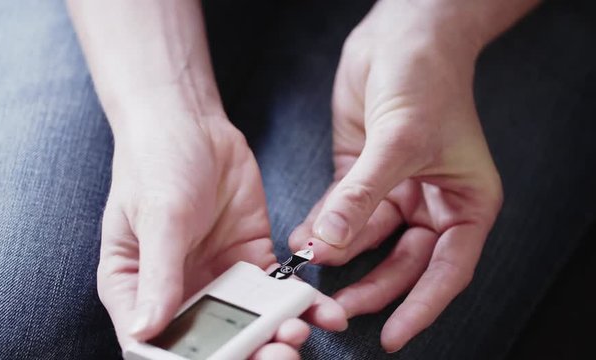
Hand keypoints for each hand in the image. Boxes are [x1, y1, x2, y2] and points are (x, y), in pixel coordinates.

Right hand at [98, 107, 346, 357]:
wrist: (191, 124)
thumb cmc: (153, 165)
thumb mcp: (156, 220)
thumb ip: (158, 276)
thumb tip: (143, 331)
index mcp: (137, 291)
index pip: (155, 348)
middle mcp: (179, 293)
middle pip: (210, 346)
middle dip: (246, 358)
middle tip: (277, 356)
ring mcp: (219, 279)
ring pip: (250, 326)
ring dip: (277, 337)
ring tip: (298, 334)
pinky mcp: (253, 259)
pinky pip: (280, 292)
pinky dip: (304, 305)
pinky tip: (324, 313)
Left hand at [290, 1, 502, 352]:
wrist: (402, 35)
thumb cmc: (427, 79)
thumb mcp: (399, 142)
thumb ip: (364, 194)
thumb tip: (333, 242)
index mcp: (465, 204)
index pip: (446, 270)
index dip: (421, 307)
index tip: (394, 334)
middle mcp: (430, 203)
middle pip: (402, 263)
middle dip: (370, 285)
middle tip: (338, 305)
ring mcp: (393, 191)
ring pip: (368, 242)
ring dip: (339, 256)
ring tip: (311, 269)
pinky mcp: (360, 176)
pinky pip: (342, 214)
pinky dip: (323, 228)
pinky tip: (303, 238)